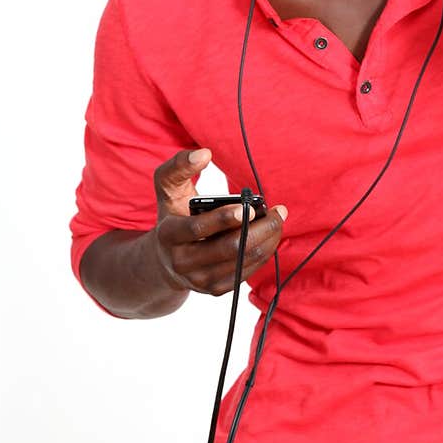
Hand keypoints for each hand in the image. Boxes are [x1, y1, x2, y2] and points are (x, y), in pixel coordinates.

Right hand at [151, 147, 287, 296]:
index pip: (198, 229)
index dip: (224, 218)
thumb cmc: (173, 215)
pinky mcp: (215, 289)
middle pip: (228, 248)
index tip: (248, 207)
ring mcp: (199, 280)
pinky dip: (263, 254)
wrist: (165, 261)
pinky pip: (246, 273)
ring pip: (242, 261)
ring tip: (277, 220)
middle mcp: (182, 262)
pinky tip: (270, 237)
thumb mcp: (168, 190)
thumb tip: (204, 153)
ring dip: (267, 240)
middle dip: (259, 229)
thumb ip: (179, 166)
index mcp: (168, 235)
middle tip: (277, 212)